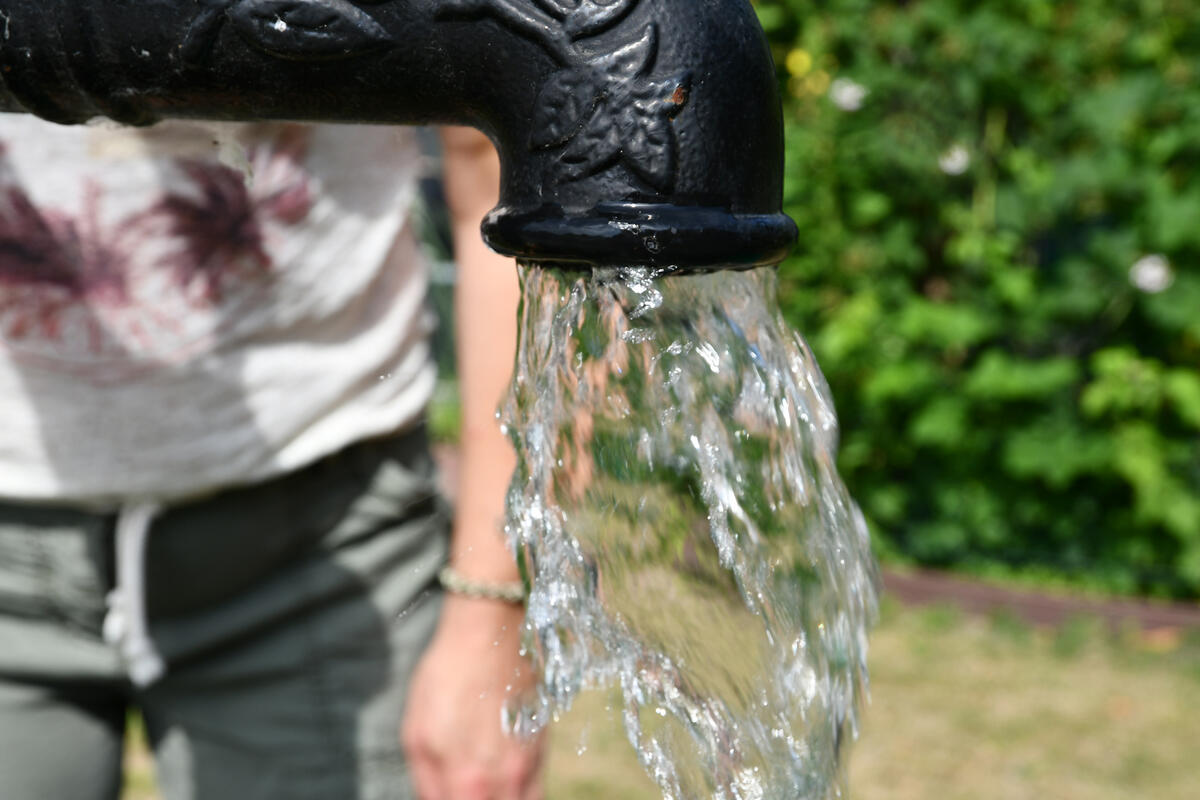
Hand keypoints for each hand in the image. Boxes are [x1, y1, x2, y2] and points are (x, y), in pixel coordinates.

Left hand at [402, 595, 544, 799]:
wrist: (492, 631)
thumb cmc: (447, 676)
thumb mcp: (417, 732)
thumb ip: (427, 783)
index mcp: (467, 780)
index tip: (448, 795)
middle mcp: (504, 780)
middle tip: (461, 790)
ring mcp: (529, 767)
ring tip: (481, 790)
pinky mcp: (543, 750)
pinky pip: (536, 794)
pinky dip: (519, 797)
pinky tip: (501, 787)